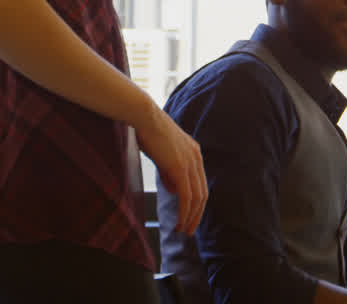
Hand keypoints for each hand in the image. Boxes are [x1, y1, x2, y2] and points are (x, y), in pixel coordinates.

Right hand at [136, 104, 207, 235]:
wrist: (143, 116)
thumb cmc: (147, 132)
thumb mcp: (162, 154)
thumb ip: (170, 172)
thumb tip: (174, 190)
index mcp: (194, 153)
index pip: (200, 184)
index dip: (197, 203)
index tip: (190, 216)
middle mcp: (196, 158)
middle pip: (202, 193)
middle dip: (196, 214)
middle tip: (188, 230)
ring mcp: (190, 162)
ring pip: (196, 198)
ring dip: (191, 217)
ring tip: (183, 230)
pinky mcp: (180, 167)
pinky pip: (186, 196)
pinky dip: (184, 212)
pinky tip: (179, 222)